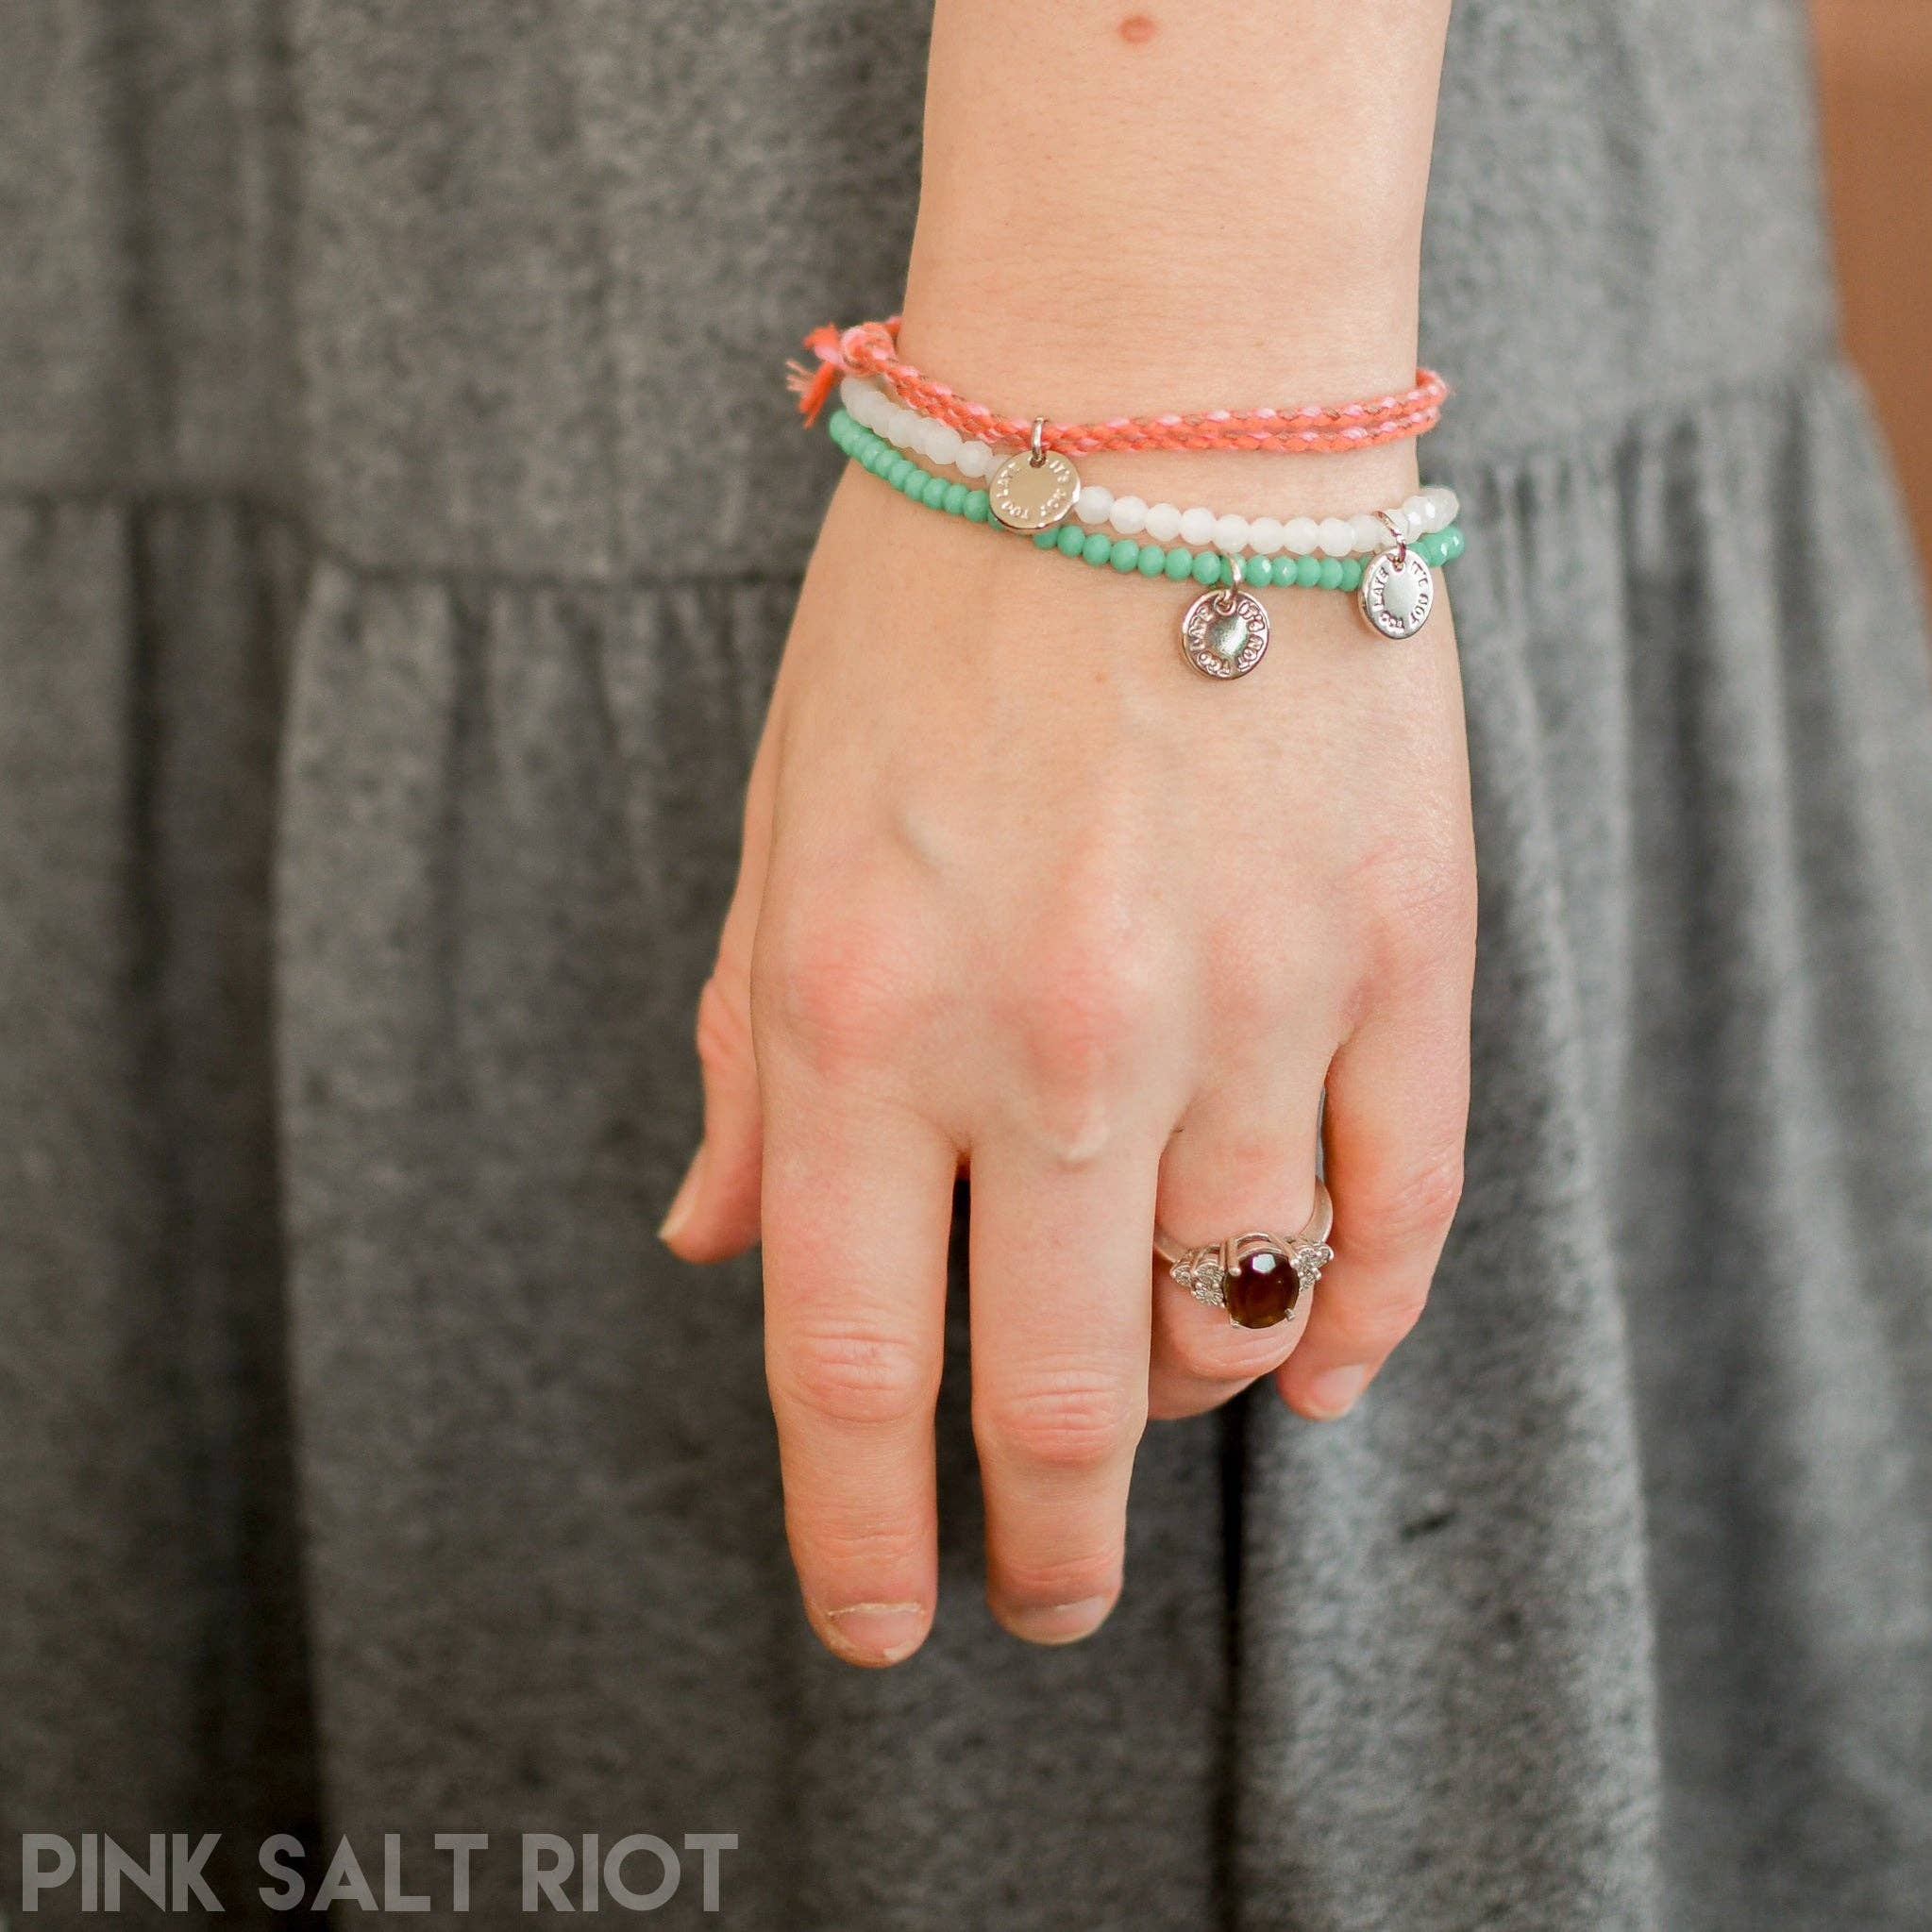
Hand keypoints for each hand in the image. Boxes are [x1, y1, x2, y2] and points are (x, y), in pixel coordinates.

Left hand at [659, 461, 1475, 1665]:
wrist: (1156, 403)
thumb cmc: (932, 609)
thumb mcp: (780, 826)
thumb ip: (752, 1058)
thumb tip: (713, 1245)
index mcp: (864, 1013)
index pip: (851, 1369)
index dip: (857, 1539)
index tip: (881, 1621)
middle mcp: (1055, 1042)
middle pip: (1058, 1400)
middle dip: (1048, 1543)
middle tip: (1046, 1599)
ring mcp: (1247, 1003)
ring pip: (1236, 1325)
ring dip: (1188, 1412)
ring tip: (1159, 1415)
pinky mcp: (1399, 953)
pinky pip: (1398, 1215)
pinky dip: (1363, 1328)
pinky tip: (1325, 1373)